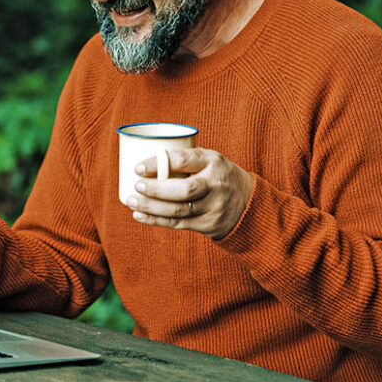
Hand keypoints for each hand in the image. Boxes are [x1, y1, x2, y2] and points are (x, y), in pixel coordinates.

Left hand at [125, 148, 253, 239]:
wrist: (250, 204)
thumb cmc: (219, 175)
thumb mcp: (211, 160)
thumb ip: (186, 159)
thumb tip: (147, 157)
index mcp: (213, 162)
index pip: (183, 160)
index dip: (158, 163)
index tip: (138, 167)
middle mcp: (215, 185)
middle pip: (183, 190)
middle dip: (155, 189)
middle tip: (136, 186)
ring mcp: (213, 207)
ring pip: (178, 210)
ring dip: (151, 207)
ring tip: (131, 201)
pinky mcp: (208, 224)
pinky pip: (178, 224)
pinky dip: (155, 220)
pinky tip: (139, 215)